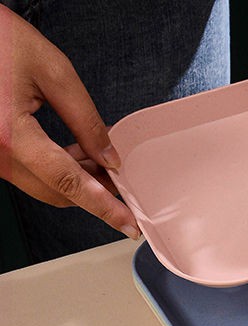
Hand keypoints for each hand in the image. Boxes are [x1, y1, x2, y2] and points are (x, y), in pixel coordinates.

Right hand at [0, 7, 139, 237]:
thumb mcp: (52, 72)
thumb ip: (85, 119)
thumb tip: (110, 158)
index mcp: (10, 135)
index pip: (69, 182)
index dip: (105, 207)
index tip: (130, 226)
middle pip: (58, 192)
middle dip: (97, 192)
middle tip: (126, 183)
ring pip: (45, 185)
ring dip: (79, 181)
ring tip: (106, 164)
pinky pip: (31, 172)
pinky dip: (59, 170)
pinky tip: (80, 155)